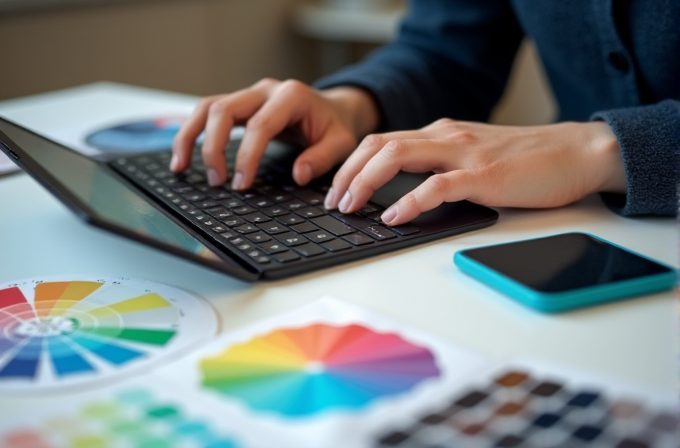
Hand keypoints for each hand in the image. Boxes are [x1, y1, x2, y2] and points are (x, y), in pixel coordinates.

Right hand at [171, 79, 378, 188]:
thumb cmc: (335, 127)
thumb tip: (299, 175)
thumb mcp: (341, 143)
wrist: (333, 110)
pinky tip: (182, 157)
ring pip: (208, 107)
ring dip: (190, 136)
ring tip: (180, 167)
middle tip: (218, 182)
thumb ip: (322, 158)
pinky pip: (207, 113)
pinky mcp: (239, 104)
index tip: (241, 184)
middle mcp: (265, 90)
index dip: (246, 156)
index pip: (259, 125)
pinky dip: (191, 132)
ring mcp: (249, 94)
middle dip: (214, 147)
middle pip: (224, 110)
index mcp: (291, 96)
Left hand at [324, 119, 625, 224]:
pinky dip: (409, 202)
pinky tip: (393, 217)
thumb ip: (441, 166)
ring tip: (350, 207)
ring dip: (365, 182)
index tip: (336, 188)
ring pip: (398, 156)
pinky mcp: (483, 175)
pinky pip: (436, 186)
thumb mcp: (473, 156)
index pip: (382, 141)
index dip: (351, 163)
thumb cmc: (526, 160)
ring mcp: (463, 154)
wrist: (576, 152)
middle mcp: (446, 137)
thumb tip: (403, 193)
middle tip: (332, 201)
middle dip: (347, 173)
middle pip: (379, 145)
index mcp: (441, 133)